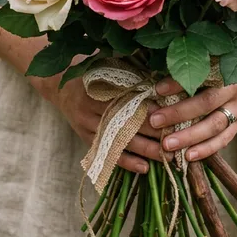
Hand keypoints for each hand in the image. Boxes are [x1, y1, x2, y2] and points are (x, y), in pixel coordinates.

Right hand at [52, 79, 167, 174]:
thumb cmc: (92, 73)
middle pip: (127, 122)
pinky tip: (144, 167)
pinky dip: (127, 162)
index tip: (170, 114)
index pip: (129, 100)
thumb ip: (130, 75)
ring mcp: (88, 126)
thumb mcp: (108, 68)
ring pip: (120, 141)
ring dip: (145, 150)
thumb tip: (161, 83)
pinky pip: (108, 154)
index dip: (150, 108)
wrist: (61, 87)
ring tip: (166, 157)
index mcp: (99, 87)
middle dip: (153, 131)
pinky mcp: (87, 139)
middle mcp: (92, 108)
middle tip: (175, 138)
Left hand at [148, 70, 236, 161]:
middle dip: (179, 113)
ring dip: (190, 137)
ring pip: (214, 126)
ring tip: (167, 145)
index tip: (157, 89)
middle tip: (154, 121)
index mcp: (228, 68)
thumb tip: (162, 74)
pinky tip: (188, 156)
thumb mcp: (218, 55)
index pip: (202, 76)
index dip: (179, 83)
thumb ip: (197, 63)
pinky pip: (223, 139)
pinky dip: (206, 149)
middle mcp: (236, 89)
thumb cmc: (232, 61)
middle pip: (206, 103)